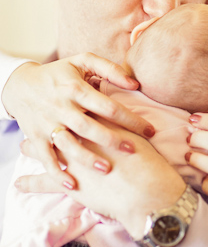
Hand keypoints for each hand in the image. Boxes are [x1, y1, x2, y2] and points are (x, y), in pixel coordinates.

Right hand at [2, 54, 154, 189]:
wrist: (19, 84)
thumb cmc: (59, 73)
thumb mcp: (82, 61)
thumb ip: (110, 69)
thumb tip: (135, 84)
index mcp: (76, 88)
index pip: (107, 106)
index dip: (130, 118)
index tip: (150, 131)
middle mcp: (62, 107)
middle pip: (89, 126)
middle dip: (112, 140)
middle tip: (133, 150)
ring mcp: (48, 123)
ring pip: (68, 144)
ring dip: (86, 158)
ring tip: (106, 169)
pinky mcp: (35, 137)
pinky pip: (46, 157)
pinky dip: (57, 172)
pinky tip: (72, 185)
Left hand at [18, 120, 186, 237]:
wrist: (145, 190)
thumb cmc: (145, 162)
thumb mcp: (137, 133)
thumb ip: (125, 121)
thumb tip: (122, 113)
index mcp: (94, 121)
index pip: (75, 109)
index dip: (67, 105)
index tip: (60, 101)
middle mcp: (78, 137)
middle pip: (54, 124)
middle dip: (42, 122)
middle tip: (34, 118)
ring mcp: (71, 160)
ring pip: (43, 149)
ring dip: (31, 149)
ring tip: (23, 147)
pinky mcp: (69, 184)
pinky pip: (45, 182)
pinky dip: (32, 183)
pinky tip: (20, 184)